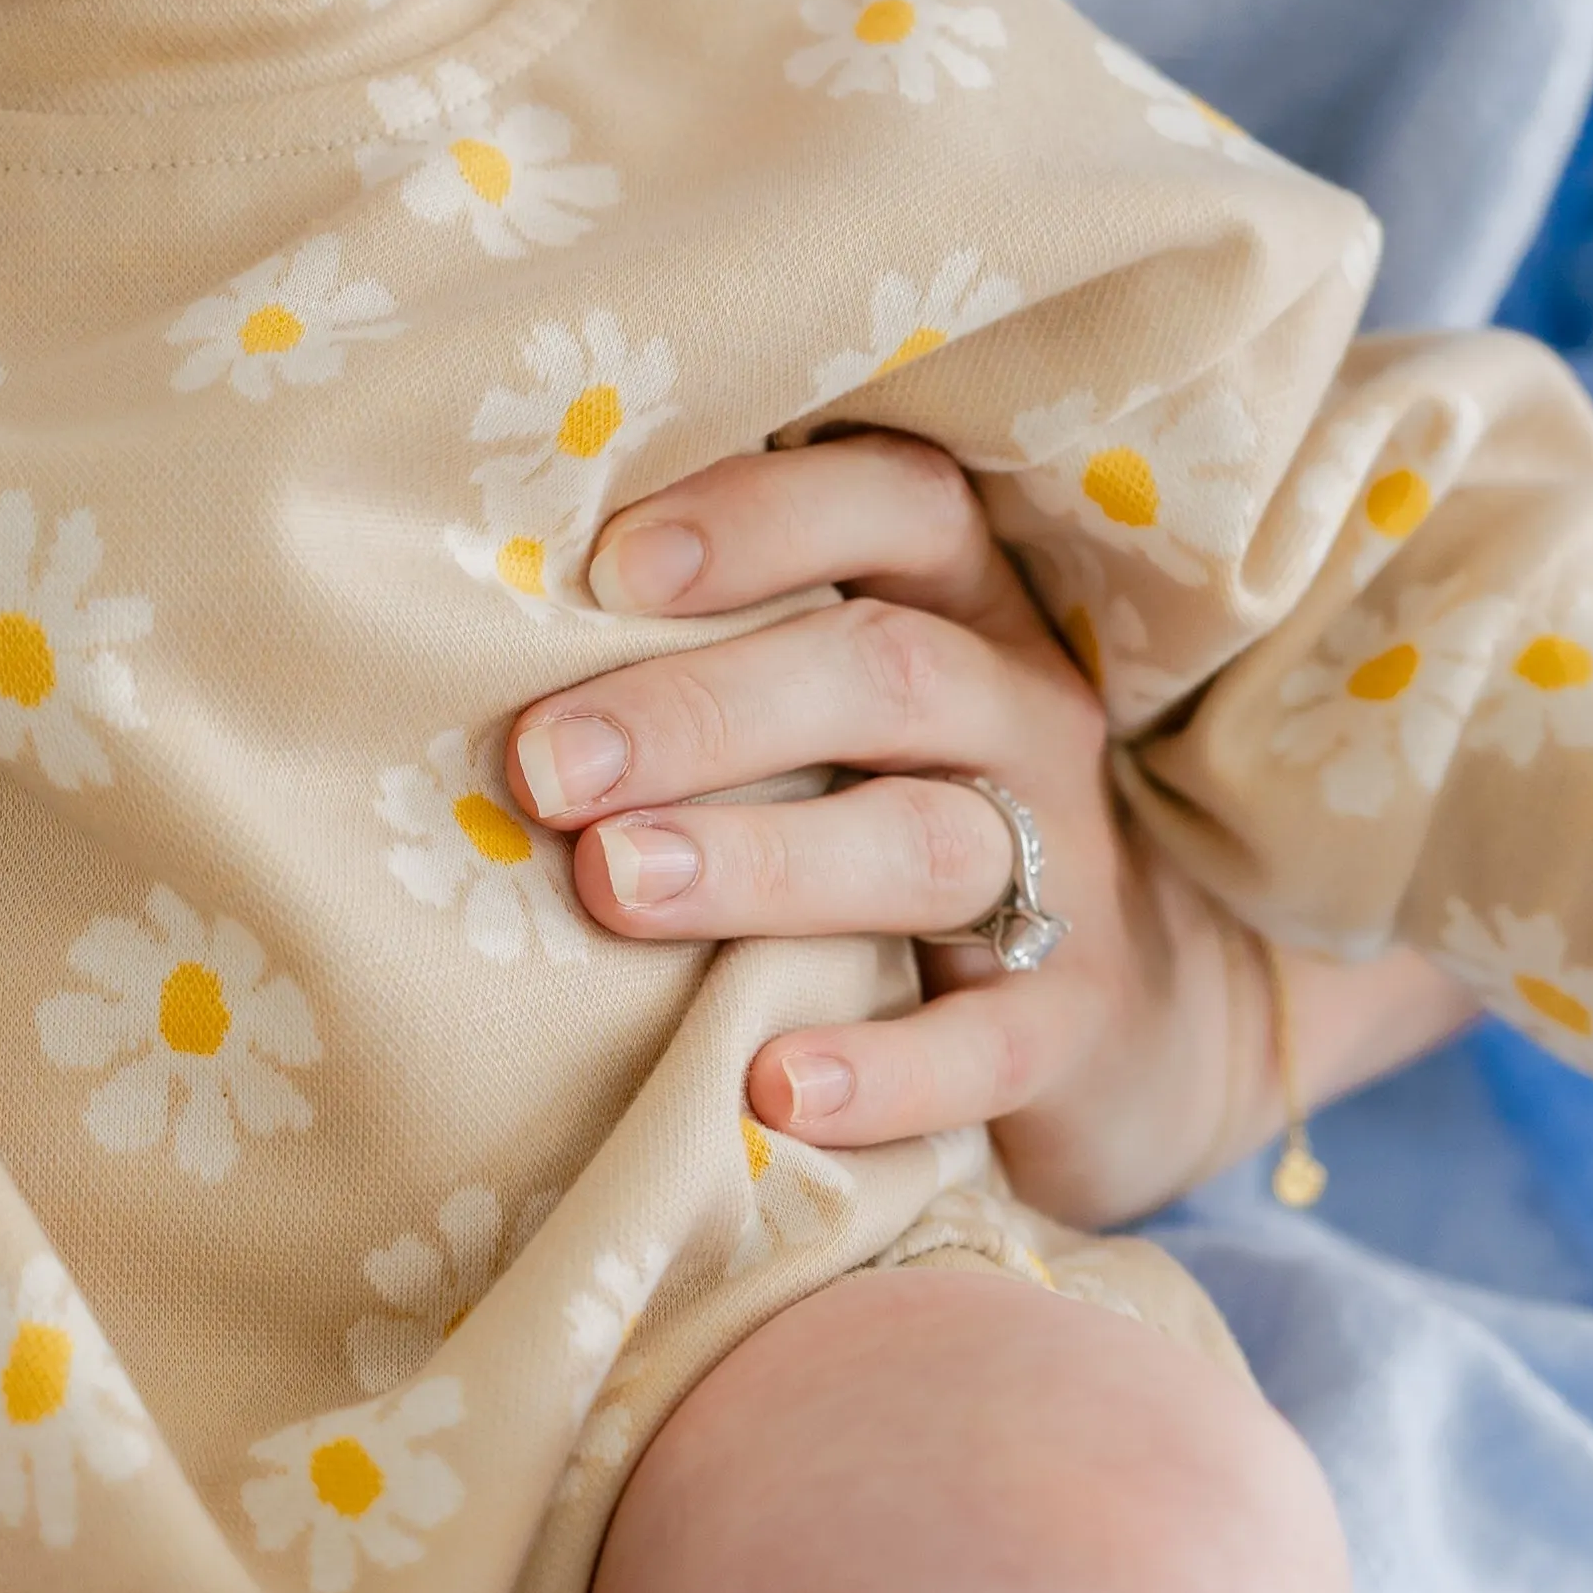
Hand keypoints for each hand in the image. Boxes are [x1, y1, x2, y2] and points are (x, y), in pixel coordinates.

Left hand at [507, 433, 1469, 1225]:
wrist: (1125, 1025)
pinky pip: (988, 1045)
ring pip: (926, 846)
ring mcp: (1066, 875)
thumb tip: (467, 628)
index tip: (602, 567)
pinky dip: (884, 1071)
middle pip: (884, 675)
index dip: (757, 520)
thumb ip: (714, 658)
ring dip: (762, 863)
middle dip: (701, 710)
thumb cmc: (894, 826)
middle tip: (543, 764)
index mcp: (960, 610)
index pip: (893, 506)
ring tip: (613, 886)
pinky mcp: (1073, 1031)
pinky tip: (771, 1086)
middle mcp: (1021, 718)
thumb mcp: (834, 721)